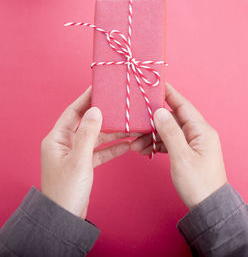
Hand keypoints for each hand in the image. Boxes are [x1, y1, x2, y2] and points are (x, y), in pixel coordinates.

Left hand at [41, 87, 131, 218]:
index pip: (73, 112)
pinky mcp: (84, 164)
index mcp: (57, 139)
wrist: (65, 217)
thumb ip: (88, 133)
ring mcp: (75, 154)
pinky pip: (101, 151)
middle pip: (87, 123)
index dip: (87, 99)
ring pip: (97, 137)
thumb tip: (96, 110)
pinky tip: (128, 144)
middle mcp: (65, 143)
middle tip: (120, 105)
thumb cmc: (66, 190)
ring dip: (113, 133)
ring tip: (131, 125)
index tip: (101, 88)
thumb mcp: (79, 159)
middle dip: (105, 116)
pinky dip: (114, 148)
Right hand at [131, 83, 226, 209]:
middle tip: (135, 123)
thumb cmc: (198, 183)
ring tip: (136, 144)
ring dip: (153, 135)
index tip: (154, 84)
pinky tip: (145, 149)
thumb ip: (170, 132)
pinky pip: (171, 142)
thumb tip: (159, 112)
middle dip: (153, 121)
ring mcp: (194, 144)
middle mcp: (199, 134)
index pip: (182, 105)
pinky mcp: (189, 153)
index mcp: (202, 130)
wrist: (208, 207)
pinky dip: (158, 144)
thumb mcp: (181, 157)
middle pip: (173, 118)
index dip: (168, 94)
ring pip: (170, 131)